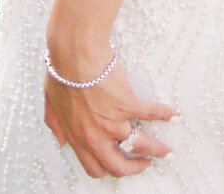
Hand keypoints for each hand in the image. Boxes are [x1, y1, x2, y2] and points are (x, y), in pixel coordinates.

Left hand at [43, 56, 175, 178]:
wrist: (73, 54)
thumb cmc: (61, 73)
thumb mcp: (50, 103)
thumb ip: (55, 125)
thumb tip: (61, 140)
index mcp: (78, 137)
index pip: (95, 167)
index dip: (108, 168)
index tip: (119, 164)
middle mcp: (97, 136)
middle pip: (119, 166)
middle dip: (134, 168)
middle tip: (144, 164)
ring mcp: (114, 122)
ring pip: (139, 144)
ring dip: (156, 149)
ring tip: (166, 150)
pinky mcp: (127, 105)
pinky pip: (150, 114)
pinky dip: (164, 115)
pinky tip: (172, 116)